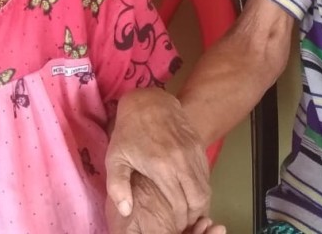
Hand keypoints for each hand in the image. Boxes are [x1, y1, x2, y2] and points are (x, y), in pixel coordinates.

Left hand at [106, 88, 210, 231]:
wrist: (149, 101)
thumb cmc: (129, 132)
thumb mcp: (115, 158)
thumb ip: (118, 187)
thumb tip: (126, 211)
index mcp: (162, 167)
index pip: (181, 204)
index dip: (179, 219)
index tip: (173, 224)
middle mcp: (182, 160)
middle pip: (199, 198)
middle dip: (193, 214)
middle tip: (182, 220)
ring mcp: (193, 152)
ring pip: (206, 186)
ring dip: (199, 201)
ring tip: (187, 209)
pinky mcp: (199, 145)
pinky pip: (206, 172)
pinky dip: (201, 186)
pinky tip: (190, 191)